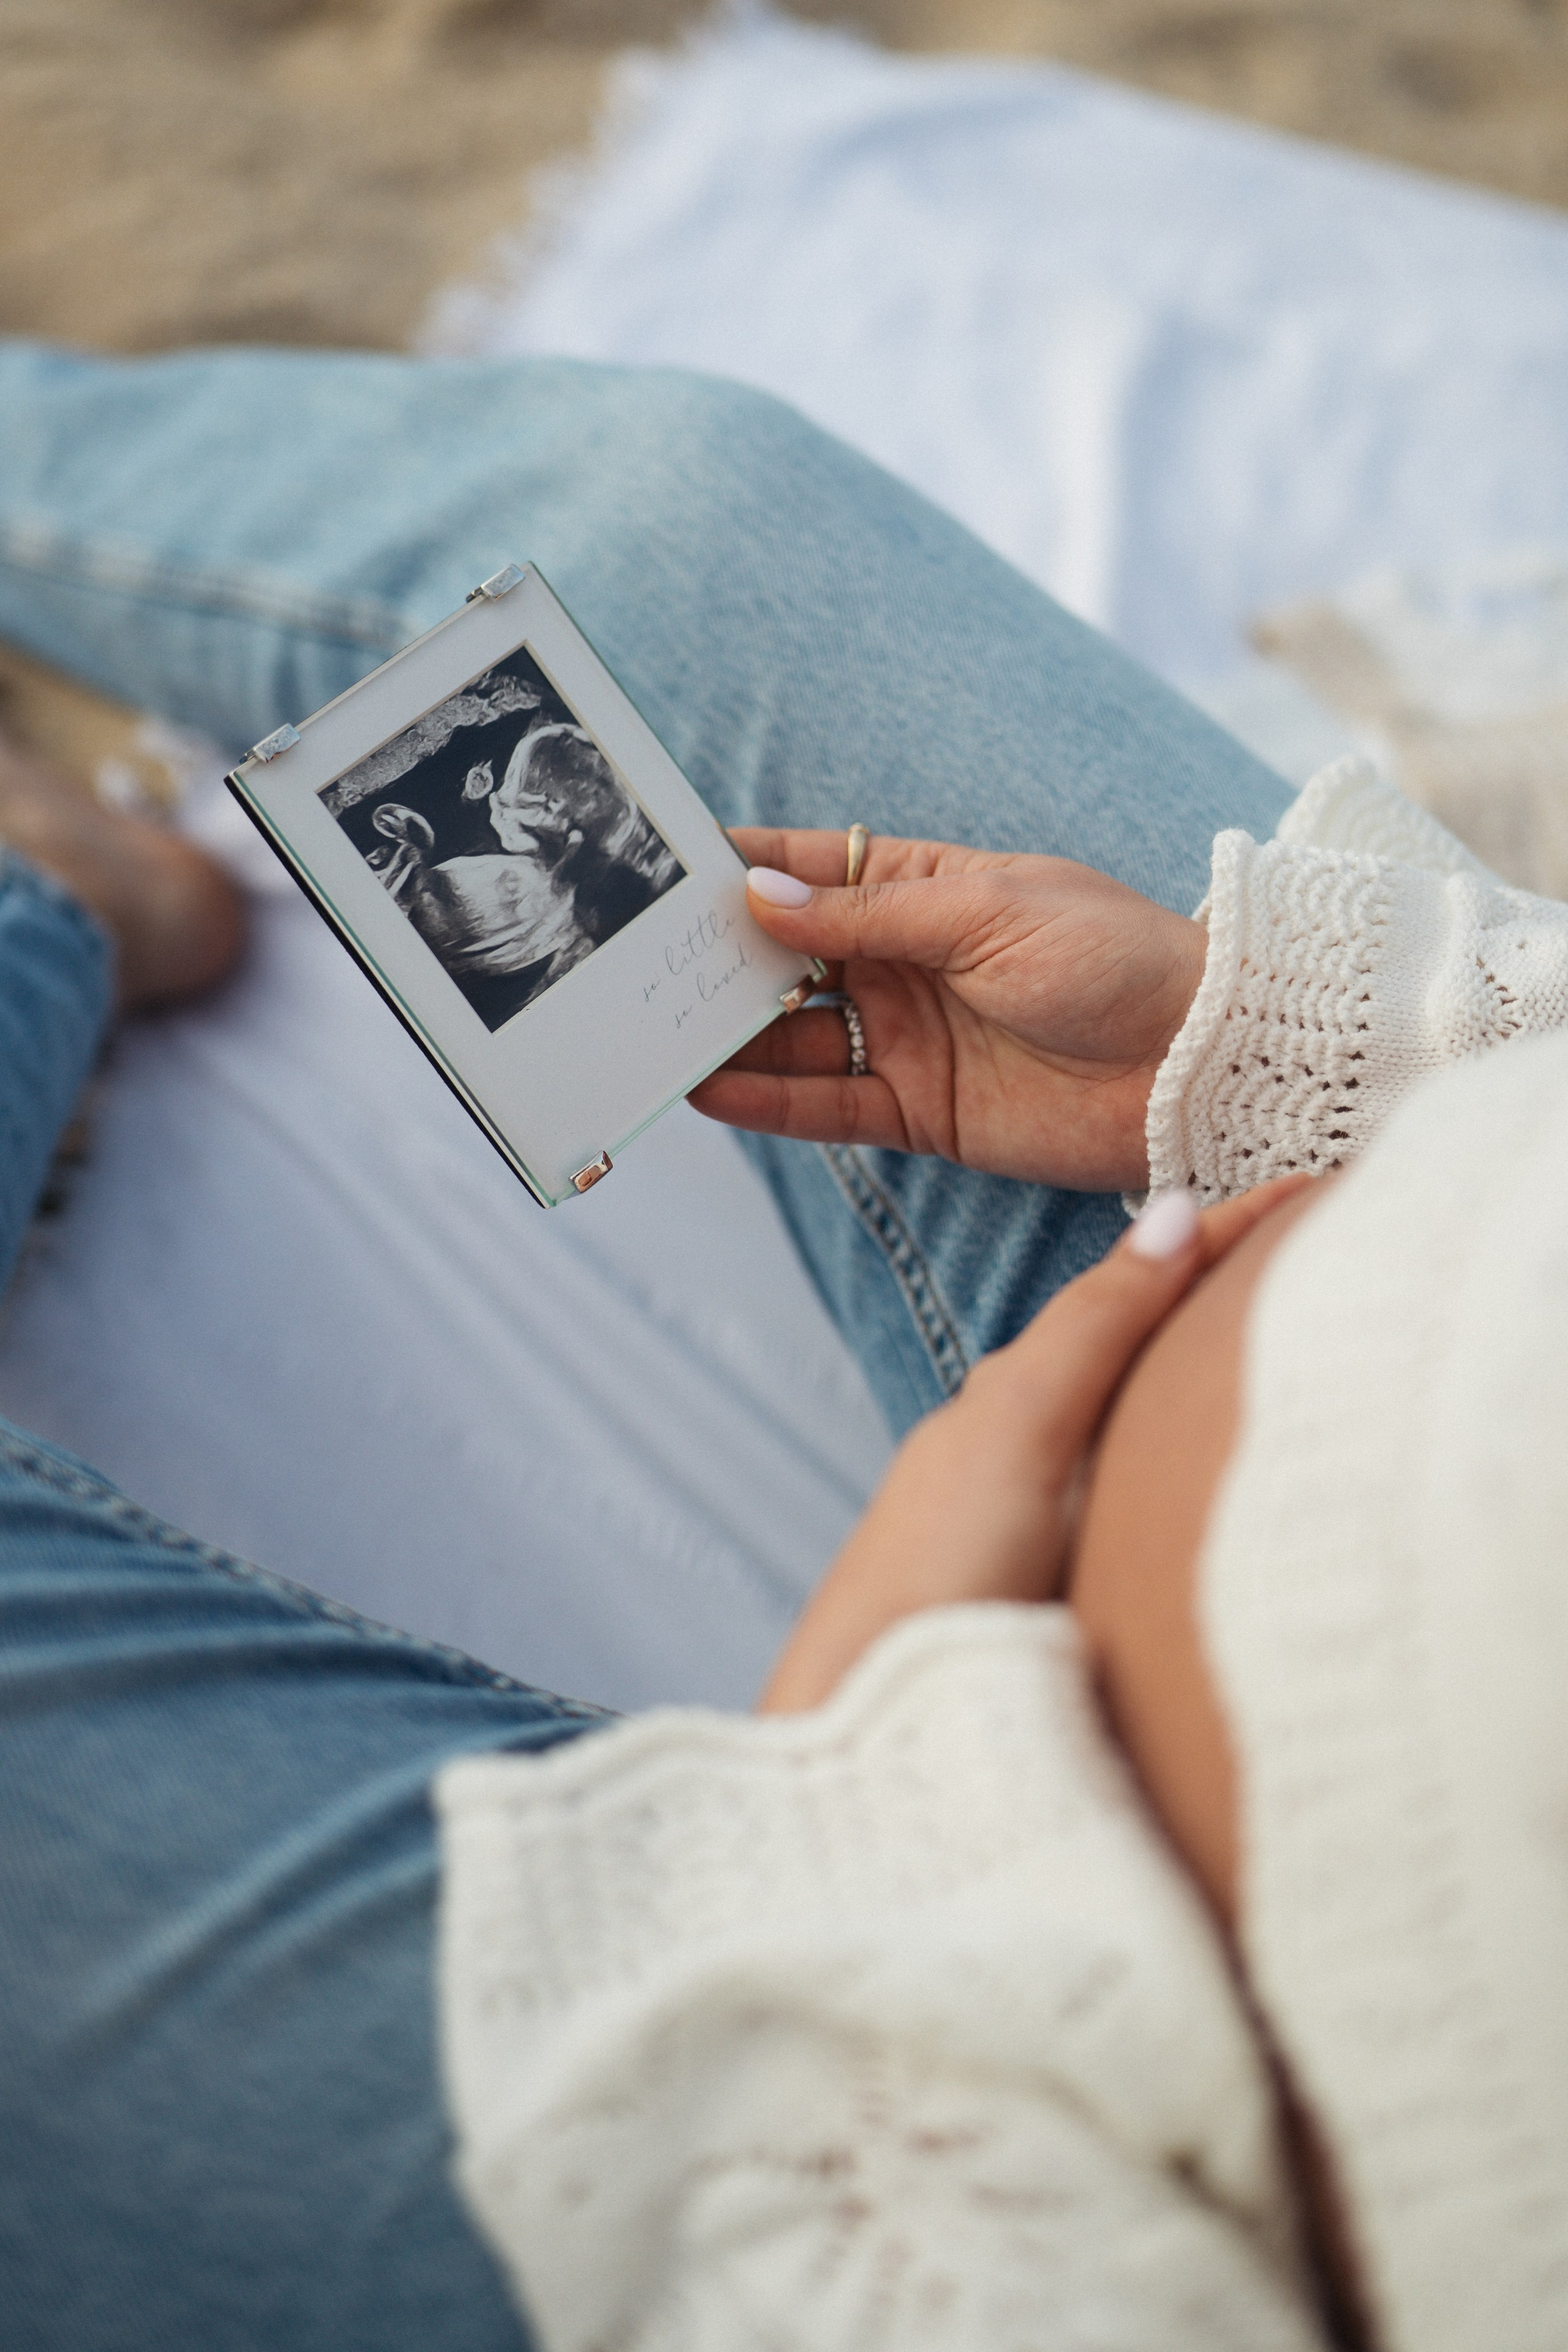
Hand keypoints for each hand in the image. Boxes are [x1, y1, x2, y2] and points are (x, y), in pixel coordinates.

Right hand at [689, 827, 1207, 1192]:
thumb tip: (759, 896)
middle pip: (784, 959)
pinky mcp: (921, 1113)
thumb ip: (870, 913)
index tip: (658, 868)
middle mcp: (904, 963)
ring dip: (725, 1038)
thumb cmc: (1117, 959)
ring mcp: (907, 1039)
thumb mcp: (989, 913)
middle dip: (713, 962)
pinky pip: (827, 1106)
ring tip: (650, 1035)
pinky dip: (767, 1103)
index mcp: (925, 890)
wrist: (1202, 1063)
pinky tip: (708, 1091)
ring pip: (791, 1039)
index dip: (737, 870)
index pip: (810, 871)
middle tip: (633, 967)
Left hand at [758, 1179, 1309, 1713]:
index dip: (1219, 1238)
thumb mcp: (1017, 1433)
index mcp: (1019, 1401)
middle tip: (1324, 1254)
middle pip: (1141, 1351)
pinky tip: (1231, 1481)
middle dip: (1223, 1298)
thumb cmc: (931, 1580)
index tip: (1309, 1190)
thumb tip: (1170, 1212)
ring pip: (1142, 1425)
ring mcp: (1045, 1528)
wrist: (878, 1734)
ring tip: (1298, 1348)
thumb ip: (1093, 1330)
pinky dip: (1194, 1458)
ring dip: (1210, 1379)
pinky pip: (1145, 1499)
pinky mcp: (1066, 1602)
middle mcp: (1030, 1454)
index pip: (1137, 1291)